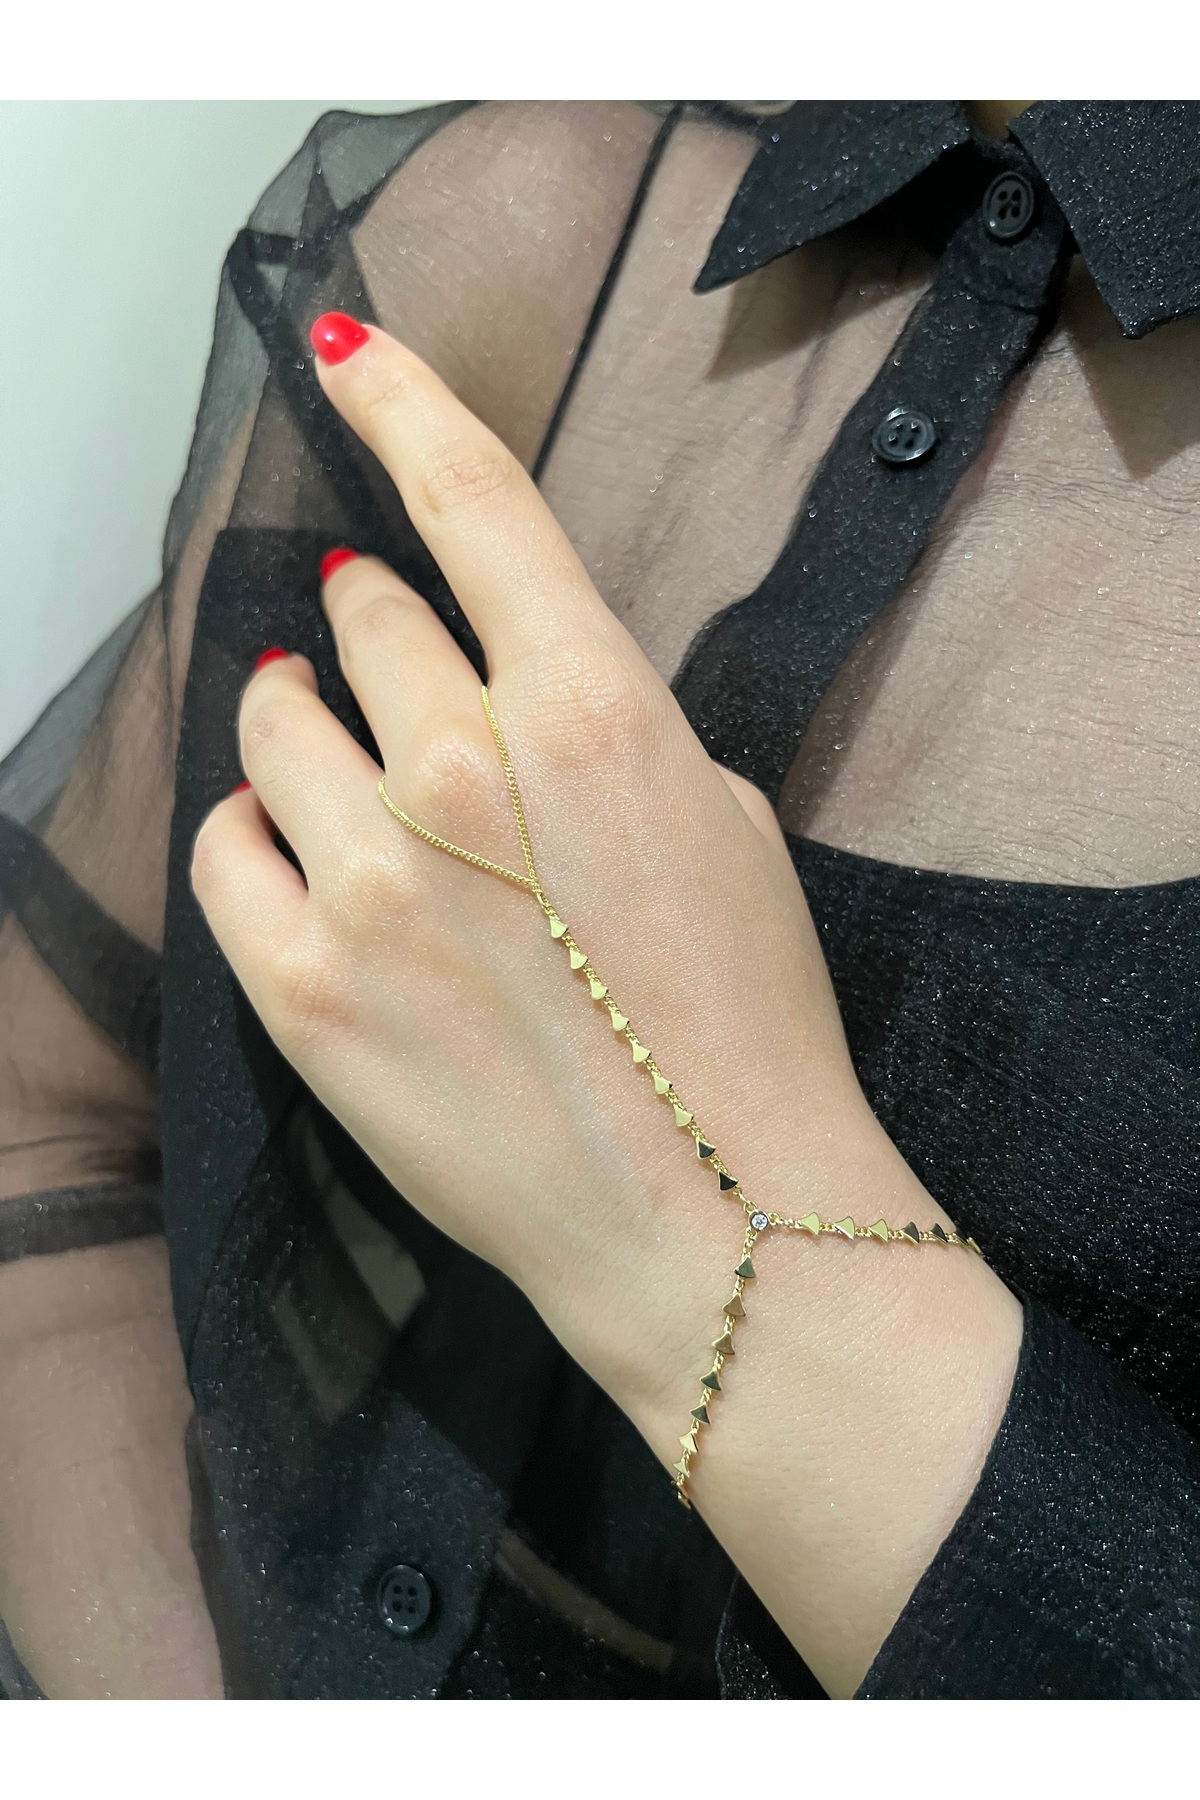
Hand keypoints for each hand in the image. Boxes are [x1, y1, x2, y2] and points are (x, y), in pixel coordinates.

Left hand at [191, 315, 1021, 1695]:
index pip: (472, 498)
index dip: (401, 396)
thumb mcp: (721, 824)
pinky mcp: (300, 985)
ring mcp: (368, 879)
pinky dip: (260, 830)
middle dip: (381, 633)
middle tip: (408, 689)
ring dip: (312, 725)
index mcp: (591, 711)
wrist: (708, 1215)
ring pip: (273, 717)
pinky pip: (227, 839)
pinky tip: (308, 858)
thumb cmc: (742, 1024)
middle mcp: (463, 771)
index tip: (344, 346)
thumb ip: (604, 725)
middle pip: (362, 617)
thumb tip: (505, 677)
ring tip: (360, 784)